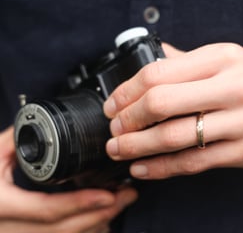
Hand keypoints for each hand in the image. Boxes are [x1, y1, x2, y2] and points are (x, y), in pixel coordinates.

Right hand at [0, 127, 136, 232]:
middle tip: (126, 195)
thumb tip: (36, 124)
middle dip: (101, 215)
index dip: (80, 204)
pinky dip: (85, 230)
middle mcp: (13, 230)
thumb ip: (12, 141)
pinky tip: (101, 218)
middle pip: (65, 230)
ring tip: (120, 203)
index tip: (108, 195)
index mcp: (3, 206)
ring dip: (98, 223)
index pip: (48, 210)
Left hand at [103, 43, 242, 179]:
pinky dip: (162, 168)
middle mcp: (232, 88)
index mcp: (220, 59)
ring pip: (175, 137)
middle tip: (113, 129)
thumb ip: (186, 62)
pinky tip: (142, 169)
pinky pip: (194, 162)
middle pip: (162, 103)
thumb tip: (151, 61)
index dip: (127, 91)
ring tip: (119, 150)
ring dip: (138, 146)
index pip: (158, 73)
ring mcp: (242, 122)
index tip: (113, 104)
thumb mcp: (226, 58)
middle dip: (128, 120)